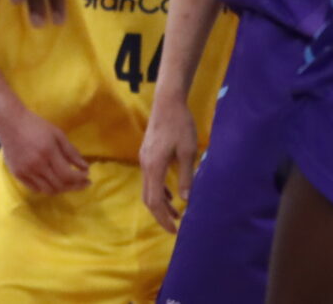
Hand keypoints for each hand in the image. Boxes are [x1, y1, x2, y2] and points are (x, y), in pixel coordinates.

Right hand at [0, 108, 90, 196]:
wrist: (9, 122)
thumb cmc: (35, 125)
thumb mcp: (57, 134)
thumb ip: (71, 152)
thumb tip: (85, 167)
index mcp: (48, 152)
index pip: (67, 175)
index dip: (80, 179)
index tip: (87, 177)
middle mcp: (36, 165)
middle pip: (59, 185)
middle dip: (74, 187)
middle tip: (82, 183)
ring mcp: (25, 171)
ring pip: (48, 190)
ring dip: (61, 189)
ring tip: (69, 184)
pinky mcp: (17, 174)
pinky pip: (35, 189)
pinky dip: (46, 189)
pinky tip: (52, 182)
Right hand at [139, 95, 197, 233]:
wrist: (167, 102)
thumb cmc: (180, 125)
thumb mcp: (188, 151)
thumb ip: (186, 176)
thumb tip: (186, 200)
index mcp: (154, 166)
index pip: (154, 201)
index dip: (163, 218)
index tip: (175, 230)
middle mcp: (145, 164)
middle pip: (148, 198)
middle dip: (161, 214)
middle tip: (175, 227)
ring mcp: (144, 158)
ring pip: (148, 188)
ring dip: (161, 203)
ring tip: (177, 213)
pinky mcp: (147, 153)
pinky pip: (150, 178)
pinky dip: (159, 190)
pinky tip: (170, 194)